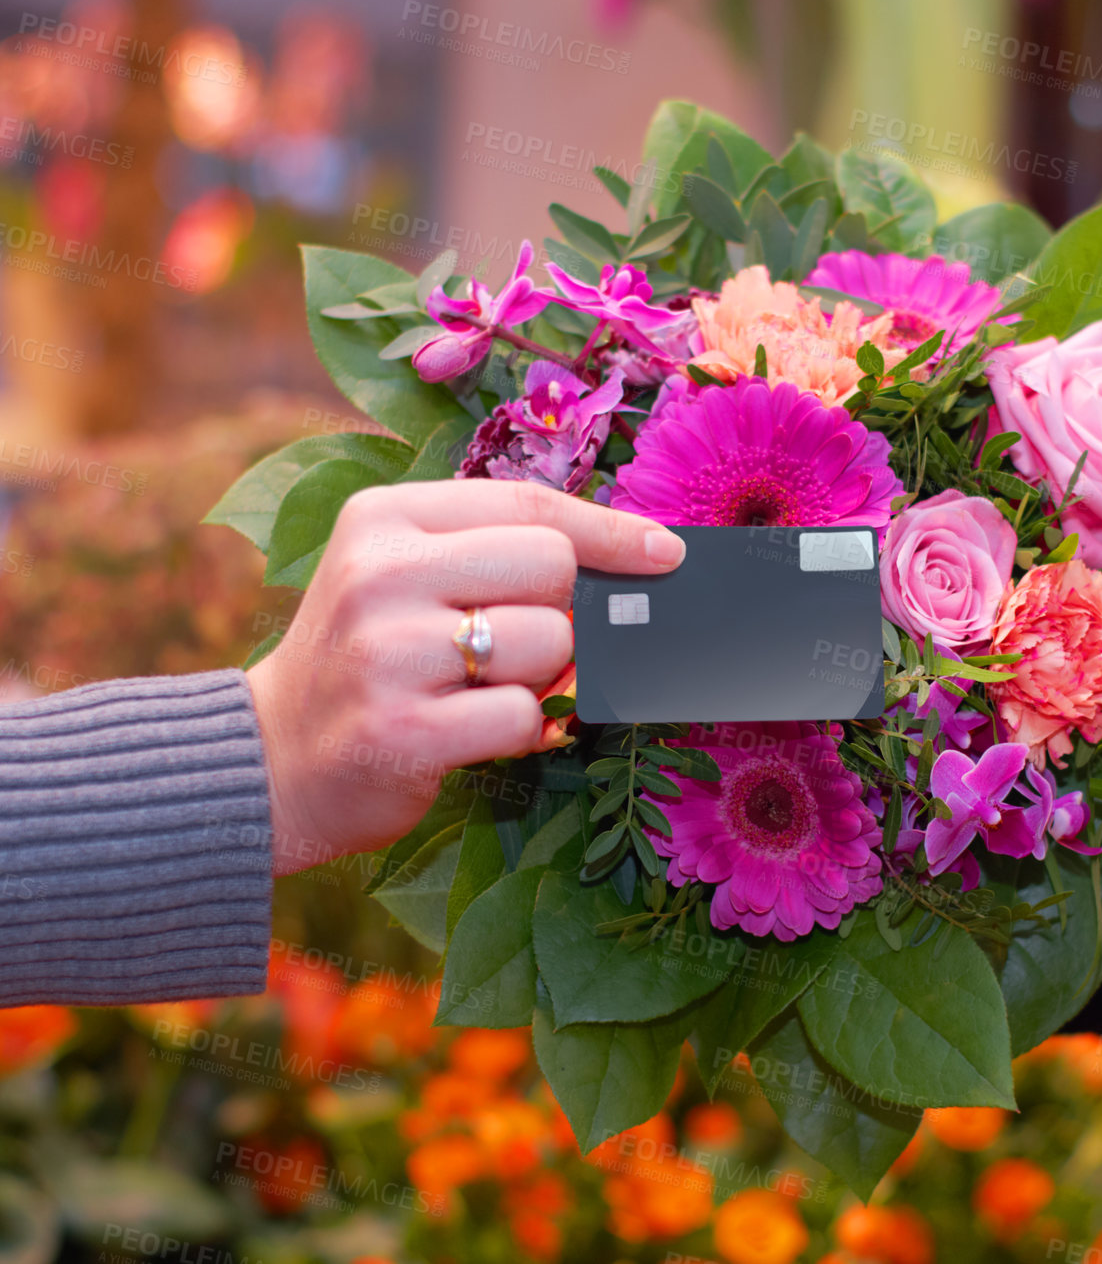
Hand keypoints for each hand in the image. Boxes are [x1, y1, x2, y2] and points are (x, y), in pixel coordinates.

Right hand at [246, 480, 684, 875]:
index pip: (530, 506)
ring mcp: (387, 653)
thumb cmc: (366, 658)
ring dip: (539, 677)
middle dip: (560, 613)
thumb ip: (495, 553)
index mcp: (384, 518)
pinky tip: (470, 731)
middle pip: (553, 567)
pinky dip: (521, 732)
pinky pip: (525, 717)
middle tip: (512, 645)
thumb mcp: (405, 576)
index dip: (611, 530)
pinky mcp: (402, 730)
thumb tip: (631, 555)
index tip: (665, 552)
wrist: (272, 758)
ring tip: (477, 689)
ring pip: (549, 643)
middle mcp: (380, 574)